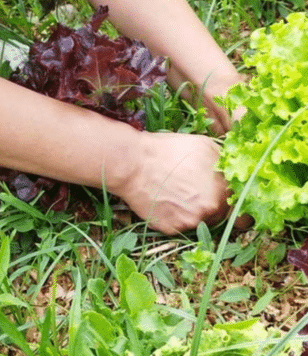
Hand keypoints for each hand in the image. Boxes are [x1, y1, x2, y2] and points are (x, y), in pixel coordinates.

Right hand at [115, 131, 230, 234]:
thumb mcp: (205, 146)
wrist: (134, 165)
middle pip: (222, 216)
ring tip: (179, 195)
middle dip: (214, 206)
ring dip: (195, 213)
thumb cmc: (168, 151)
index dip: (237, 201)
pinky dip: (176, 217)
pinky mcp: (171, 229)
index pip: (242, 205)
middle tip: (199, 194)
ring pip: (201, 222)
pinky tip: (166, 201)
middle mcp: (210, 210)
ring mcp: (190, 222)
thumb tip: (236, 172)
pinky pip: (180, 226)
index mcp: (223, 190)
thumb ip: (226, 164)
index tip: (231, 199)